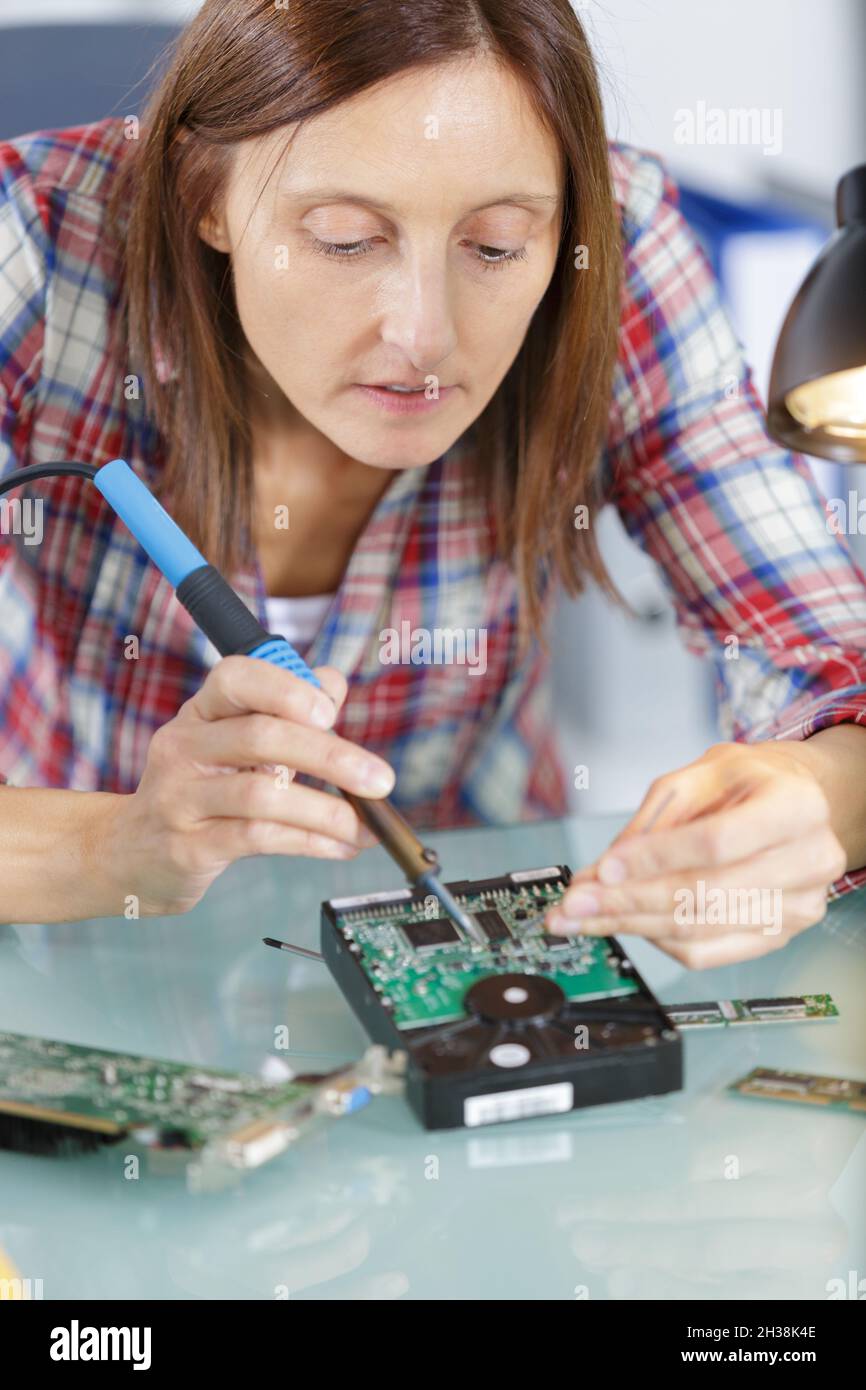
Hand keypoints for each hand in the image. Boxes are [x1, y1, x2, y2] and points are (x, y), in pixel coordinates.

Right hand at [99, 656, 392, 916]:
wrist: (132, 854)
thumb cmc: (200, 791)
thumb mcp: (232, 744)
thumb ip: (284, 712)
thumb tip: (332, 683)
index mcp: (201, 713)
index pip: (235, 677)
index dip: (285, 688)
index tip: (330, 711)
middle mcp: (184, 747)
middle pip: (261, 736)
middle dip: (330, 756)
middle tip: (380, 779)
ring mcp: (180, 797)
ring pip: (262, 794)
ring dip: (327, 810)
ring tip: (364, 826)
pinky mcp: (188, 845)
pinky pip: (257, 838)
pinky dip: (309, 842)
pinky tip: (340, 846)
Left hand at [545, 740, 846, 967]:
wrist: (801, 800)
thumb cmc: (752, 781)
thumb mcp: (702, 774)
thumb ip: (655, 819)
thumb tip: (603, 871)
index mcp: (795, 806)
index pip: (715, 843)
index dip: (655, 859)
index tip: (602, 868)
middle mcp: (809, 859)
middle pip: (704, 895)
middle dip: (627, 901)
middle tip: (573, 905)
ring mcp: (799, 905)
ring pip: (698, 930)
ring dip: (631, 926)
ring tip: (584, 919)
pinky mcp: (779, 934)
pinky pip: (706, 952)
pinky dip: (658, 940)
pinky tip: (627, 923)